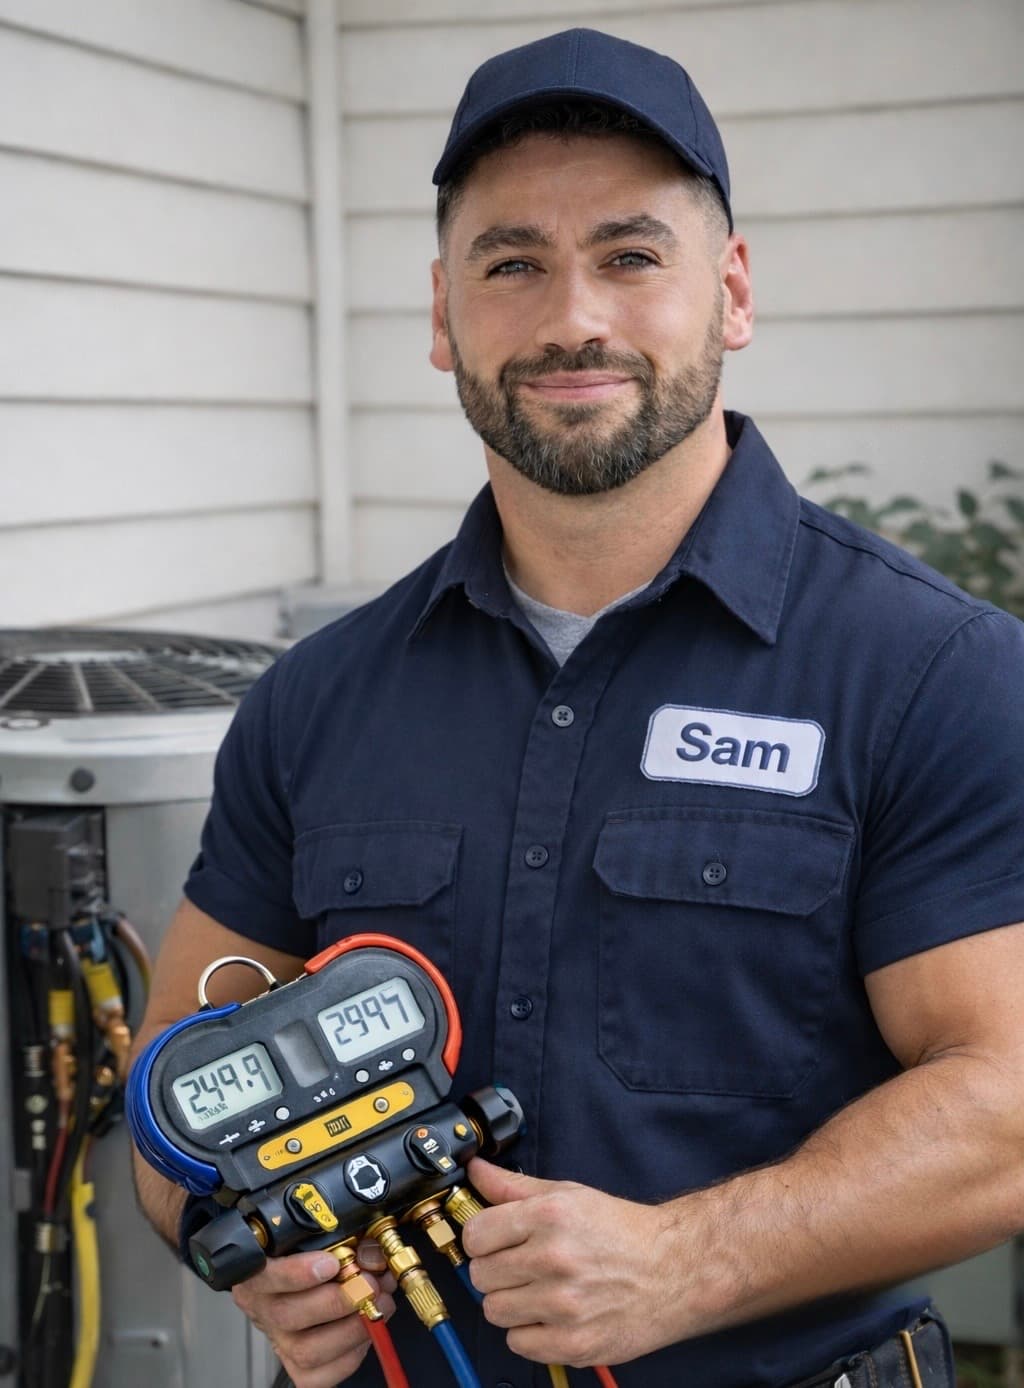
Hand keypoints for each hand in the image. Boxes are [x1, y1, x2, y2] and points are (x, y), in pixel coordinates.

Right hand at [231, 1240, 396, 1387]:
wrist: (301, 1285)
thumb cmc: (313, 1255)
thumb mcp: (323, 1236)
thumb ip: (348, 1238)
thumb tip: (372, 1254)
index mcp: (260, 1272)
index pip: (265, 1276)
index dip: (298, 1273)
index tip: (331, 1263)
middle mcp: (263, 1310)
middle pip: (287, 1316)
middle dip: (337, 1301)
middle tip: (369, 1285)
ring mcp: (279, 1342)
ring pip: (305, 1351)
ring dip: (351, 1329)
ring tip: (378, 1306)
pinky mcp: (297, 1368)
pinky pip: (320, 1376)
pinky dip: (350, 1356)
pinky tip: (366, 1332)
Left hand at [463, 1158, 677, 1367]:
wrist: (674, 1271)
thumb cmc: (621, 1232)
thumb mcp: (568, 1195)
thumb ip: (514, 1187)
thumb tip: (476, 1172)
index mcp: (550, 1216)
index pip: (475, 1235)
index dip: (480, 1238)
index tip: (493, 1241)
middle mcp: (555, 1259)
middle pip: (481, 1275)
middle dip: (495, 1269)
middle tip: (521, 1266)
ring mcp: (564, 1305)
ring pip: (494, 1311)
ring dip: (510, 1302)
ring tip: (538, 1291)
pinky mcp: (574, 1343)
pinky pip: (518, 1344)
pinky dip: (529, 1332)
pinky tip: (550, 1315)